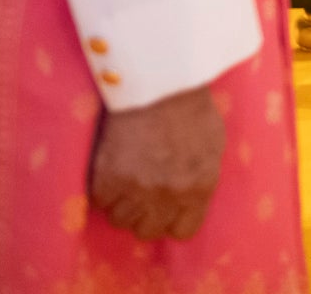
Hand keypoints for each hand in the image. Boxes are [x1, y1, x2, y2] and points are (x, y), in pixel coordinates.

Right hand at [88, 83, 226, 240]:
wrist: (160, 80)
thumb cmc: (191, 107)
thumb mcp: (212, 145)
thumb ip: (201, 177)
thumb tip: (191, 199)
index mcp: (200, 187)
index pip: (183, 231)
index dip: (171, 220)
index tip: (164, 208)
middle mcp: (169, 194)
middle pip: (146, 230)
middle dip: (143, 214)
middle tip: (140, 192)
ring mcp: (137, 188)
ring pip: (119, 219)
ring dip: (120, 202)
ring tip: (125, 176)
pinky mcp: (107, 177)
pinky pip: (98, 201)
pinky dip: (101, 188)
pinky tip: (110, 166)